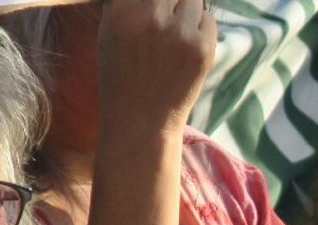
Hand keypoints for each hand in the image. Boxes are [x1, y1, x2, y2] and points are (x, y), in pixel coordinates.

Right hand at [98, 0, 217, 134]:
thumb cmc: (122, 73)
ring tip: (173, 32)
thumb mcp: (110, 32)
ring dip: (185, 10)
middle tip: (165, 19)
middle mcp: (152, 19)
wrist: (142, 119)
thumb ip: (128, 3)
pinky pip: (207, 19)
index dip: (153, 0)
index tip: (157, 10)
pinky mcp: (203, 50)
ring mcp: (181, 34)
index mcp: (123, 12)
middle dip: (169, 3)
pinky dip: (199, 26)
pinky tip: (185, 46)